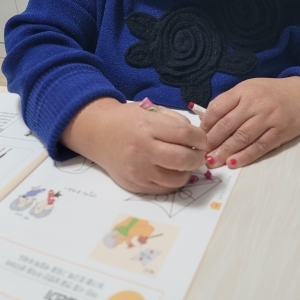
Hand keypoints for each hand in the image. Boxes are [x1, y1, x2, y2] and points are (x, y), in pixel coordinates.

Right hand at [61, 98, 206, 193]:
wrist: (98, 133)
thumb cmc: (127, 120)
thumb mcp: (149, 111)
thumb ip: (174, 121)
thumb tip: (198, 137)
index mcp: (147, 127)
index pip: (184, 134)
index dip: (200, 138)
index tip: (202, 139)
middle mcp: (142, 150)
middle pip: (182, 159)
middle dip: (197, 158)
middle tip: (198, 154)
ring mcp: (138, 170)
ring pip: (176, 179)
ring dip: (187, 172)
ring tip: (184, 163)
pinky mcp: (135, 185)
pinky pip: (164, 189)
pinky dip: (173, 181)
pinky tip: (171, 171)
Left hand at [201, 76, 299, 168]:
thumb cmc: (270, 93)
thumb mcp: (248, 89)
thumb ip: (229, 103)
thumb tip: (207, 121)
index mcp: (243, 91)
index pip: (218, 107)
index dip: (206, 124)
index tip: (198, 136)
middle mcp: (254, 103)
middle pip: (228, 124)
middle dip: (212, 141)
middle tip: (200, 154)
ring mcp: (268, 118)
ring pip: (241, 137)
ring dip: (225, 151)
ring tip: (213, 161)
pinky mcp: (279, 132)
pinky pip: (259, 146)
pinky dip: (245, 156)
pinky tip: (233, 163)